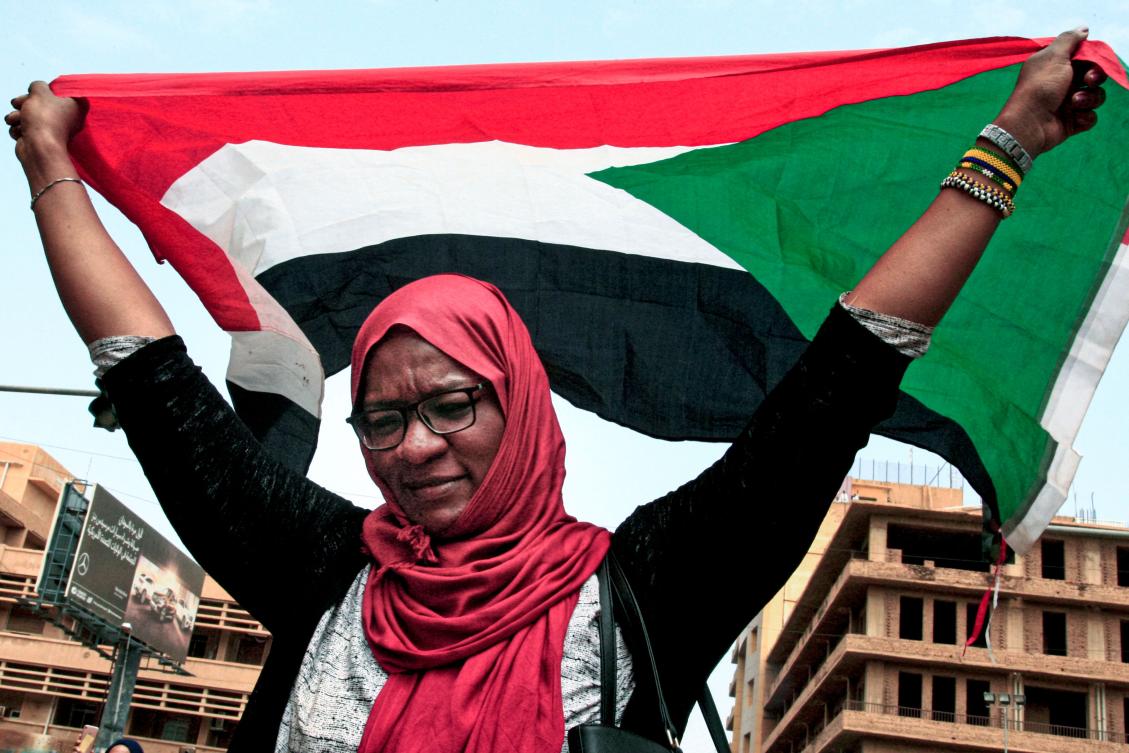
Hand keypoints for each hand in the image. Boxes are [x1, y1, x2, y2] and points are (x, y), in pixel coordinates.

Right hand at [6, 81, 83, 190]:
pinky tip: (19, 131)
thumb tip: (37, 89)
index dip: (41, 91)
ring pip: (31, 117)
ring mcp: (55, 130)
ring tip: (15, 119)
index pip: (57, 92)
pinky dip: (20, 129)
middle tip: (17, 103)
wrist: (40, 148)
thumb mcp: (40, 91)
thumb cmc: (44, 118)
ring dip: (18, 116)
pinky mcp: (43, 140)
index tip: (33, 93)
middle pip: (41, 104)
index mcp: (76, 106)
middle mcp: (69, 119)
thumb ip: (39, 85)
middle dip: (24, 103)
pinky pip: (28, 130)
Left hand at [993, 28, 1106, 158]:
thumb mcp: (1053, 56)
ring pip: (1095, 97)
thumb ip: (1068, 40)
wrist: (1029, 124)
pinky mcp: (1071, 122)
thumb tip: (1083, 29)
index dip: (1092, 59)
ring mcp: (1067, 104)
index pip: (1083, 58)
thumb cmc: (1040, 87)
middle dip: (1094, 77)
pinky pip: (1090, 117)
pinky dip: (1085, 117)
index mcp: (1056, 67)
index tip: (1091, 60)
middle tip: (1088, 80)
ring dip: (1089, 98)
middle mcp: (1062, 84)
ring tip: (1073, 103)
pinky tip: (1074, 117)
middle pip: (1093, 76)